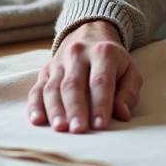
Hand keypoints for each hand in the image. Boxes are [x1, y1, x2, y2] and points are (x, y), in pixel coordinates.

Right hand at [26, 19, 142, 132]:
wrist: (90, 35)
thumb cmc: (113, 62)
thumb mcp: (129, 71)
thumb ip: (129, 93)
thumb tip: (123, 114)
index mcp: (103, 53)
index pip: (100, 81)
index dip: (100, 104)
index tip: (100, 125)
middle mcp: (78, 54)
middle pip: (73, 85)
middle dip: (75, 109)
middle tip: (78, 130)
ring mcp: (58, 62)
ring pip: (53, 88)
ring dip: (55, 110)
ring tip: (60, 128)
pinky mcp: (45, 70)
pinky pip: (37, 89)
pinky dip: (35, 106)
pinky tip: (37, 120)